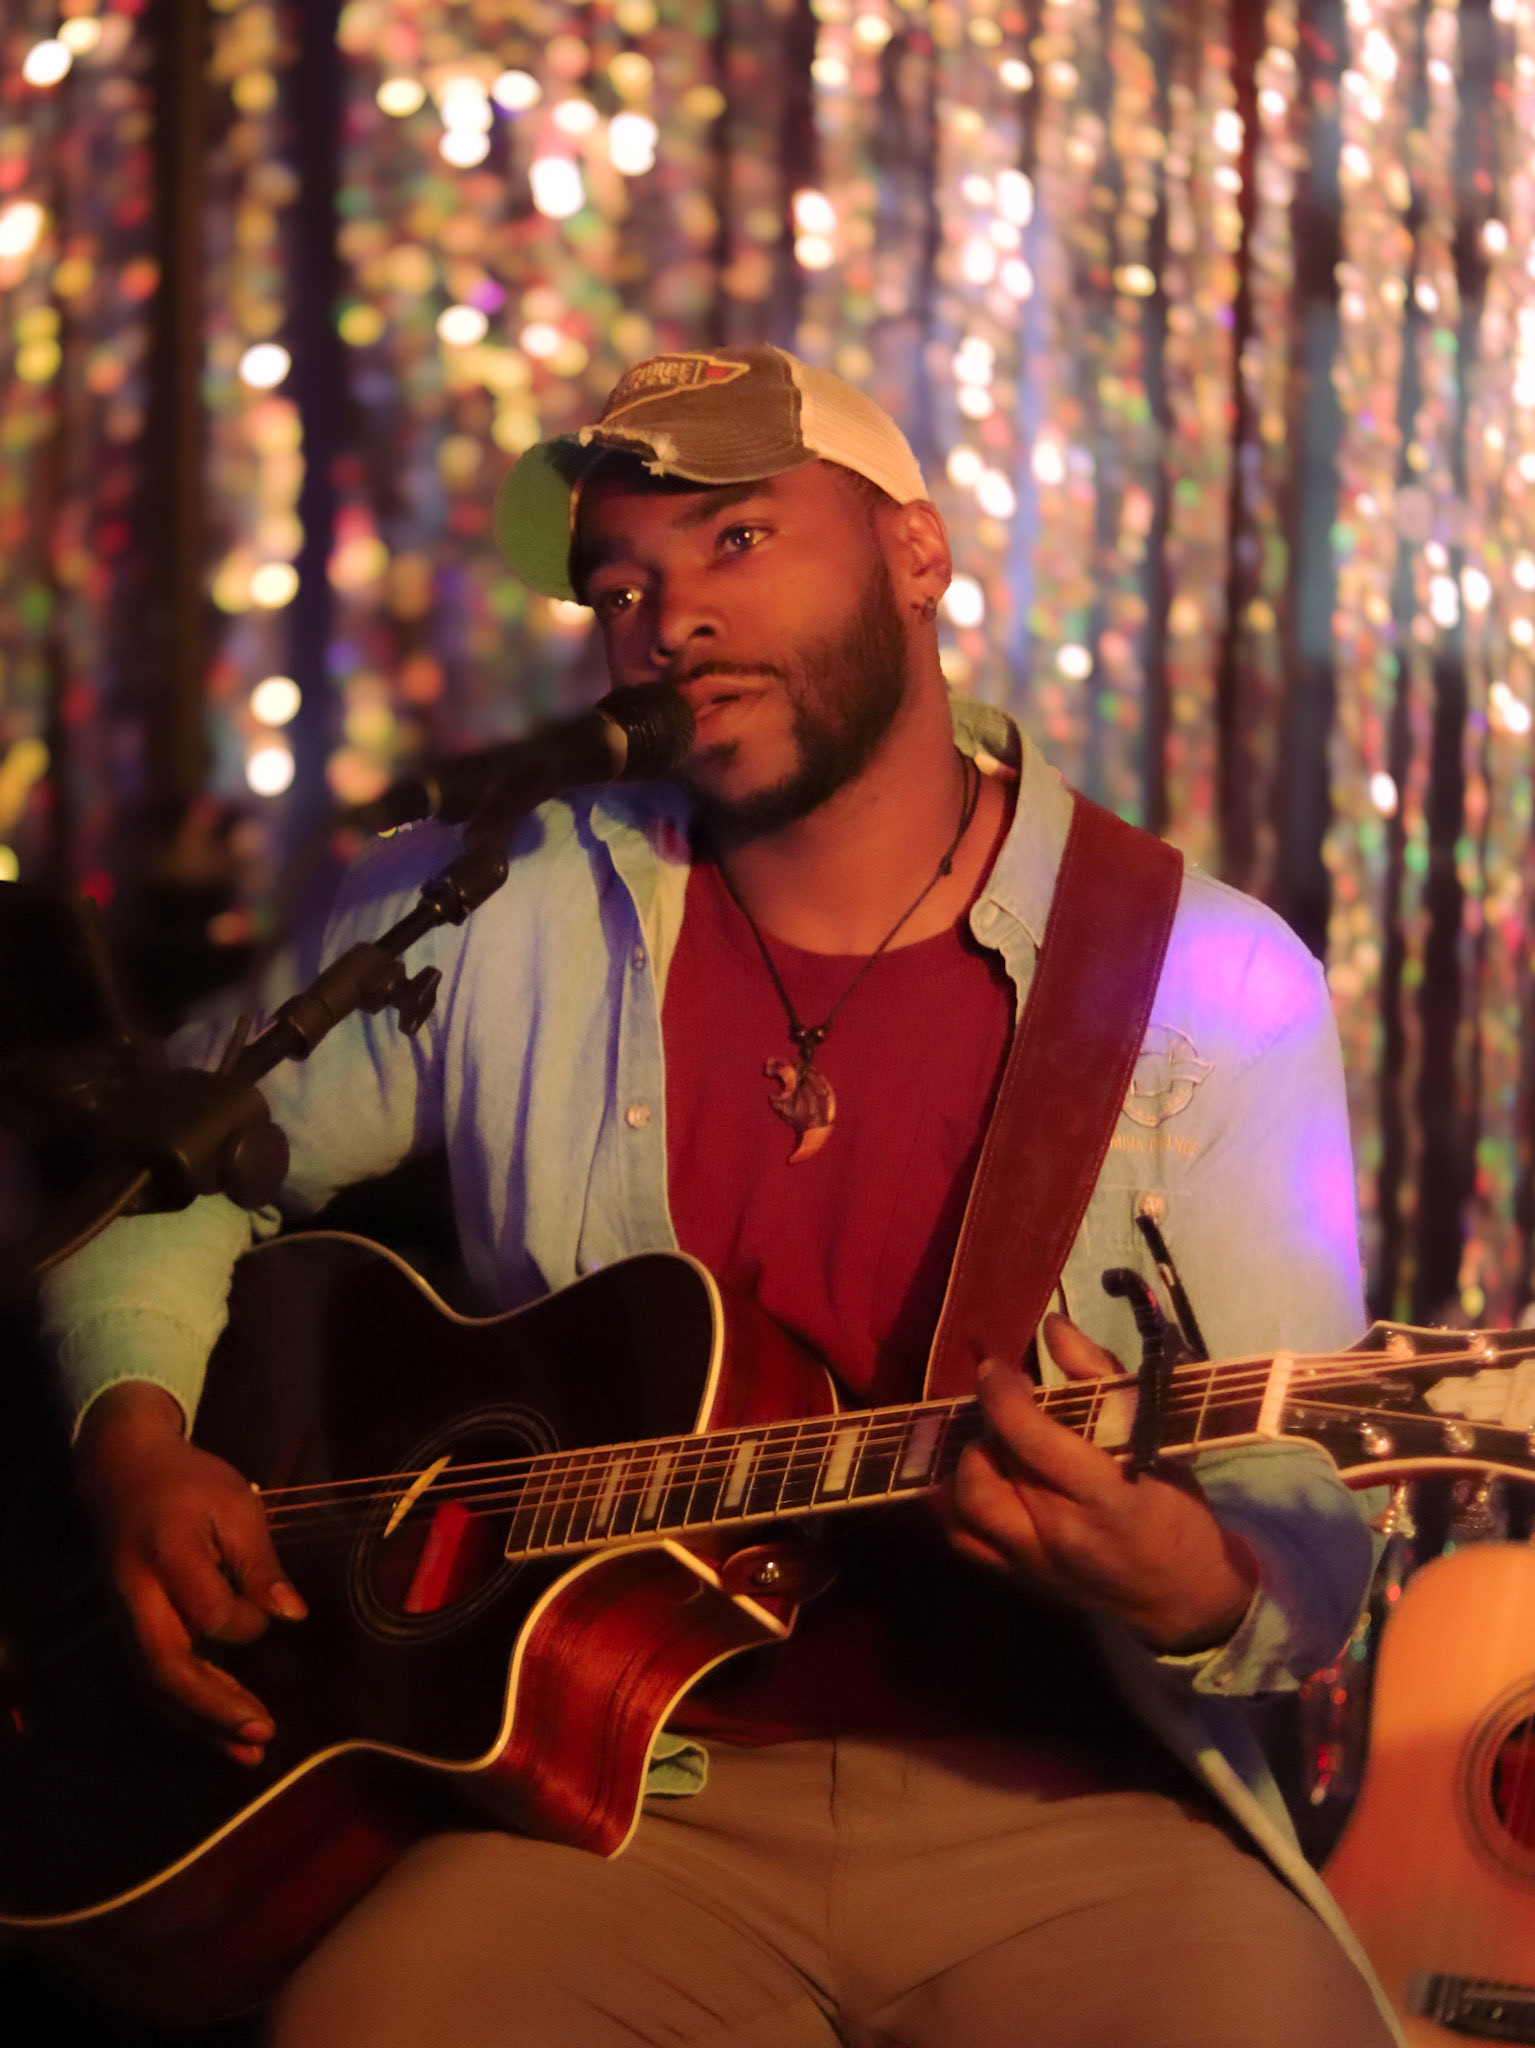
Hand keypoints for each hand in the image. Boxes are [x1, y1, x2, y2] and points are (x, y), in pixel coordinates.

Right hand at [75, 1382, 305, 1764]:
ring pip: (156, 1685)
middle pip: (167, 1667)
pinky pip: (155, 1680)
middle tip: (263, 1733)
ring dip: (202, 1723)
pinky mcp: (129, 1631)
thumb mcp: (236, 1504)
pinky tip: (224, 1733)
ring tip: (249, 1752)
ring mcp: (126, 1619)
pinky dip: (189, 1711)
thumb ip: (261, 1562)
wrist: (123, 1474)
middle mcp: (138, 1598)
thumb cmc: (190, 1484)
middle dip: (214, 1708)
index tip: (276, 1612)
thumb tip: (293, 1615)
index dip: (245, 1622)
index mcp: (168, 1556)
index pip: (206, 1612)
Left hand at [941, 1313, 1257, 1652]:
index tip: (997, 1368)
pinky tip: (976, 1476)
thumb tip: (1052, 1326)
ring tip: (992, 1443)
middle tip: (1005, 1405)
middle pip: (990, 1472)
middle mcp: (1062, 1534)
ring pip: (965, 1509)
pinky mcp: (1018, 1581)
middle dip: (986, 1425)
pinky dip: (954, 1504)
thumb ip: (1101, 1377)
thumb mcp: (1155, 1434)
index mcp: (1106, 1495)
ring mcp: (1034, 1563)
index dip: (1003, 1397)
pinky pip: (964, 1541)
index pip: (1032, 1442)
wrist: (1181, 1594)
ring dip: (967, 1465)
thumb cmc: (1174, 1506)